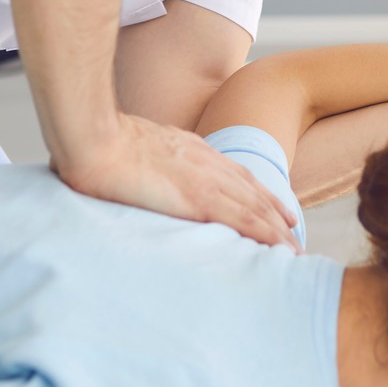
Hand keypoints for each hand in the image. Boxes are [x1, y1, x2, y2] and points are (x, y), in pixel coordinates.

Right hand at [53, 113, 299, 249]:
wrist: (93, 137)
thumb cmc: (98, 143)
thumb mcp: (135, 145)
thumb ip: (148, 160)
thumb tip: (140, 172)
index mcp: (192, 149)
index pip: (234, 175)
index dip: (257, 193)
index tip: (273, 209)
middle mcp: (206, 162)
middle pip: (253, 191)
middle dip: (276, 213)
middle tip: (294, 233)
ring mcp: (205, 180)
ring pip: (256, 208)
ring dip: (278, 229)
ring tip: (294, 249)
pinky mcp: (198, 199)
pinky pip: (242, 219)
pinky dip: (266, 234)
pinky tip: (280, 247)